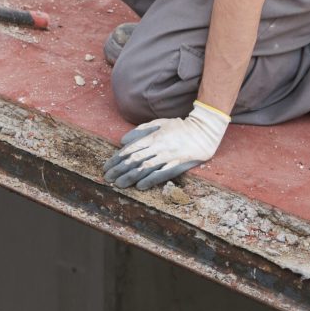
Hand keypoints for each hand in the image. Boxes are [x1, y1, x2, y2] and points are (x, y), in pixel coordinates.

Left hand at [103, 101, 229, 189]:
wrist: (202, 132)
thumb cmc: (177, 127)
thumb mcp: (157, 124)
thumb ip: (139, 131)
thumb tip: (122, 141)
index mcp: (151, 137)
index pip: (130, 150)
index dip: (117, 159)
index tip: (107, 166)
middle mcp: (158, 148)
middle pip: (134, 160)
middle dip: (119, 170)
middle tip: (107, 178)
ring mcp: (168, 157)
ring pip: (145, 169)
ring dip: (130, 177)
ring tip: (118, 184)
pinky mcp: (178, 166)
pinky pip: (162, 175)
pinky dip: (150, 181)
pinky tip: (140, 186)